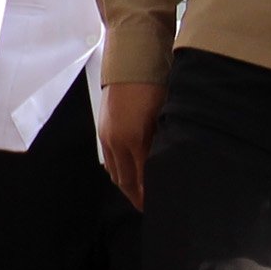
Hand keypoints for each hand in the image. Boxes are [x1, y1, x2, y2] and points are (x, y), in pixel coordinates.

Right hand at [97, 79, 162, 208]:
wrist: (131, 61)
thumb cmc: (154, 86)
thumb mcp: (164, 116)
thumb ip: (162, 142)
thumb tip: (166, 164)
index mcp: (134, 140)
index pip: (141, 178)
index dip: (147, 195)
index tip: (157, 206)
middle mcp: (116, 142)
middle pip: (124, 181)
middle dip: (136, 197)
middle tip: (149, 208)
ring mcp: (107, 136)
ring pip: (114, 172)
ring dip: (126, 186)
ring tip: (139, 194)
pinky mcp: (103, 130)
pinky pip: (109, 160)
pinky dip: (119, 171)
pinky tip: (129, 173)